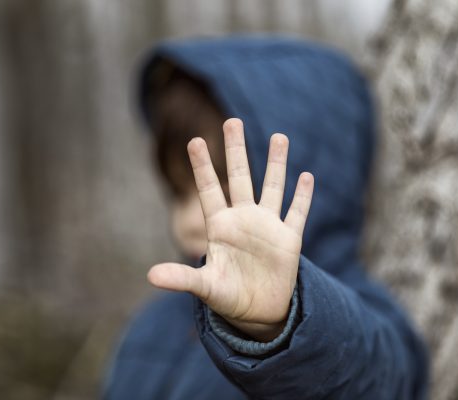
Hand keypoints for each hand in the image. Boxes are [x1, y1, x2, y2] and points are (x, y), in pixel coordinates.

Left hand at [148, 118, 313, 341]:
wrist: (257, 312)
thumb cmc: (227, 297)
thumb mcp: (205, 288)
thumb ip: (182, 278)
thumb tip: (150, 276)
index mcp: (219, 226)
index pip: (209, 190)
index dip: (202, 167)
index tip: (194, 141)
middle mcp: (242, 219)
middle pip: (239, 178)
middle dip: (236, 150)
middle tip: (232, 121)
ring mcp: (267, 227)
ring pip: (272, 187)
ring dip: (276, 164)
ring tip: (279, 136)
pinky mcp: (289, 240)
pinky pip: (297, 213)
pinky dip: (302, 197)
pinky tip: (306, 176)